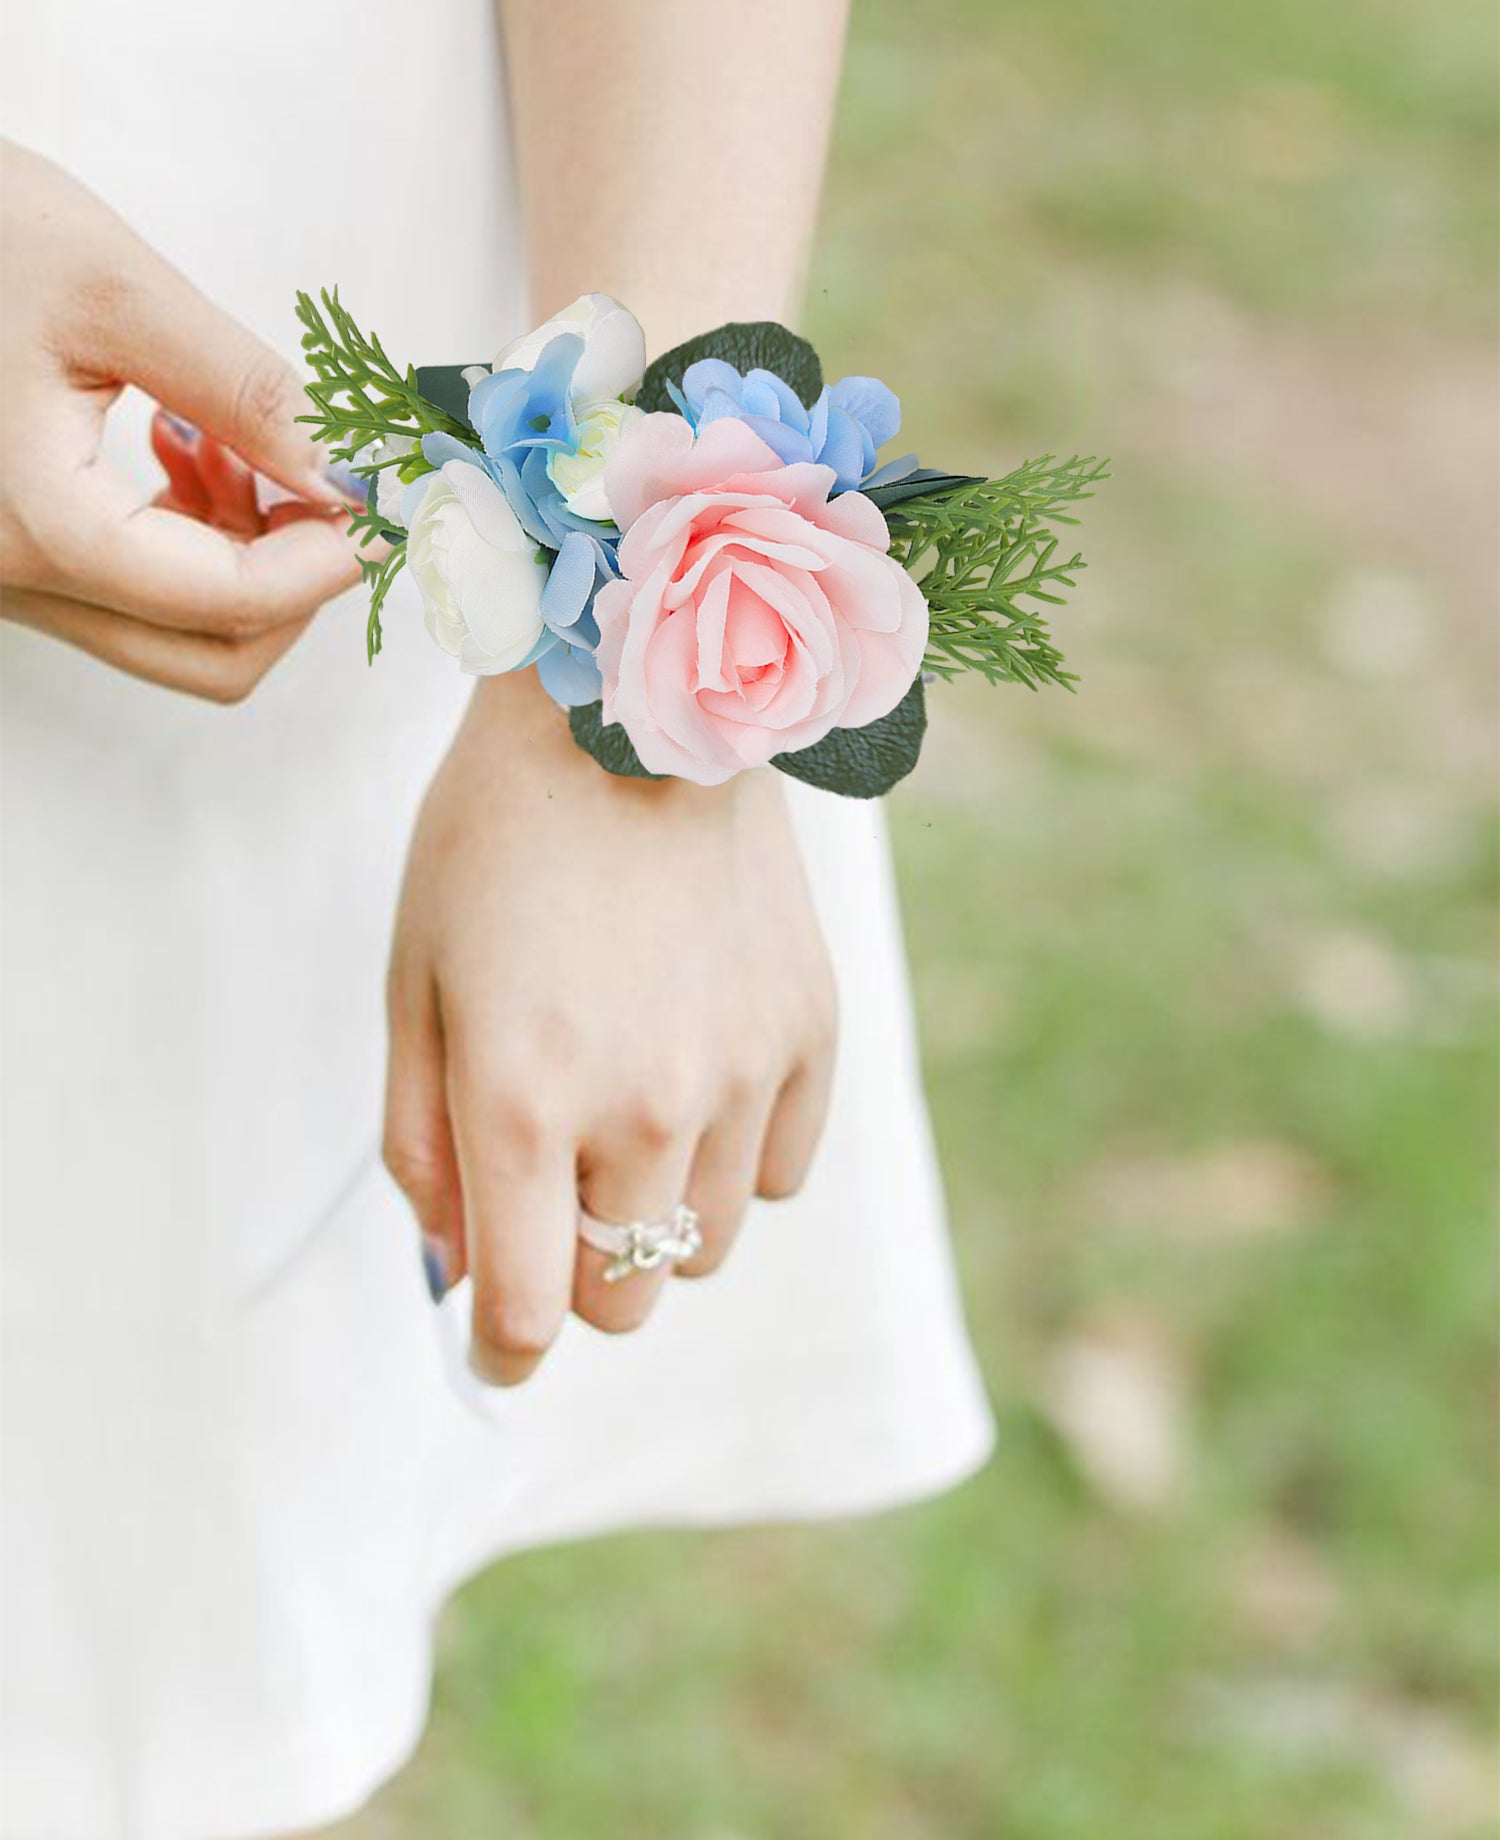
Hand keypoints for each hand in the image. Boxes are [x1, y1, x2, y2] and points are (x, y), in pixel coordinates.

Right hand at [0, 142, 359, 700]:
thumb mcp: (112, 288)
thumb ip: (245, 390)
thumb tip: (352, 469)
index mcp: (37, 524)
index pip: (231, 602)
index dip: (335, 560)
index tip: (392, 501)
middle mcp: (13, 579)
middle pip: (215, 655)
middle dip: (299, 580)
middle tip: (332, 481)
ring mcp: (11, 578)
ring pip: (178, 632)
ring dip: (248, 559)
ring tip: (240, 442)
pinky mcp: (13, 555)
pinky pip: (132, 592)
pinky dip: (193, 540)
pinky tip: (187, 444)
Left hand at [384, 669, 838, 1384]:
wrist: (631, 708)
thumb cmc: (494, 839)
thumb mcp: (415, 982)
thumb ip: (423, 1144)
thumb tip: (456, 1269)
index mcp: (525, 1101)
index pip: (525, 1313)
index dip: (499, 1352)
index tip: (493, 1345)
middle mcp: (646, 1108)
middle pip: (624, 1299)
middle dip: (574, 1277)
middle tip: (552, 1200)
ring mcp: (744, 1072)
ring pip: (706, 1248)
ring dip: (655, 1219)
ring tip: (626, 1115)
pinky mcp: (812, 1032)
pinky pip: (780, 1172)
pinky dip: (734, 1157)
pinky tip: (699, 1069)